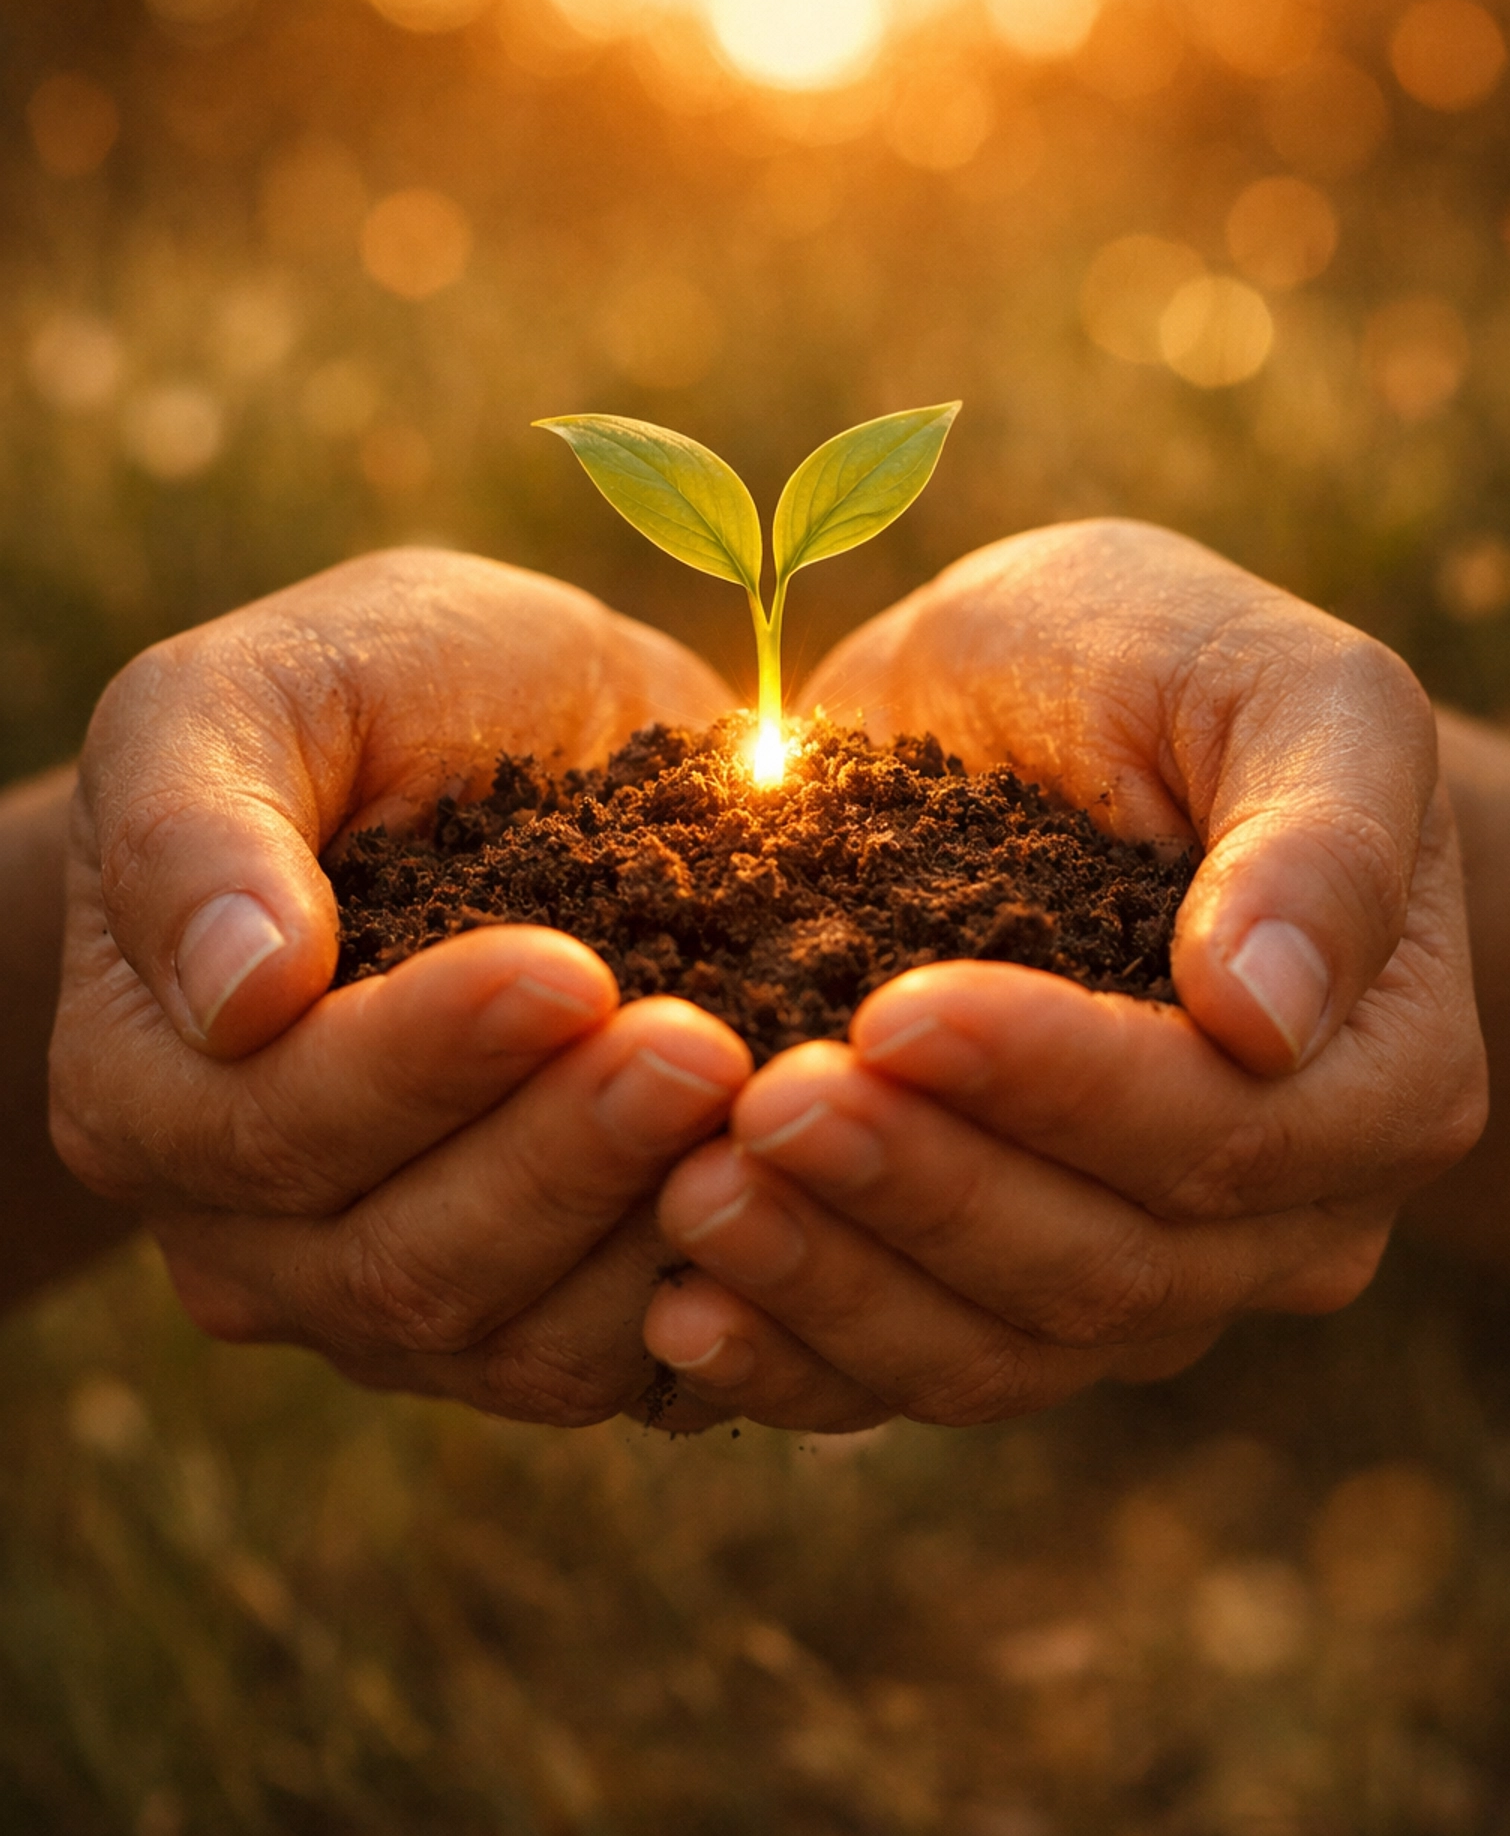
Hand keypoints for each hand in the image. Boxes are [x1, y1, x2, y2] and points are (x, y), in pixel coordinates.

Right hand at [50, 549, 750, 1429]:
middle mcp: (251, 1231)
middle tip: (701, 1048)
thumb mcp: (251, 696)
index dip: (420, 1063)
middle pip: (402, 1262)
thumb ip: (199, 825)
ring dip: (650, 1235)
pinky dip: (721, 1303)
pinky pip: (622, 1370)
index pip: (273, 1122)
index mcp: (147, 1084)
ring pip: (519, 1344)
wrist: (505, 740)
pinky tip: (804, 1202)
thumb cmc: (360, 699)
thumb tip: (238, 990)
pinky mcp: (538, 1320)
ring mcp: (394, 1297)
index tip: (566, 970)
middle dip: (562, 1157)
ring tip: (769, 1112)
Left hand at [640, 522, 1486, 1431]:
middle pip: (1107, 1267)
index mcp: (1379, 1075)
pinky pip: (906, 1374)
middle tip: (762, 1102)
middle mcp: (1281, 1216)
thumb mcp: (1280, 687)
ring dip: (837, 1284)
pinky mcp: (1000, 1296)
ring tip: (693, 1198)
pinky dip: (793, 1356)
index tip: (893, 1012)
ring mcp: (1144, 1277)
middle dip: (922, 1190)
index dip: (1060, 1089)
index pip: (1224, 1133)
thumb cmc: (1176, 667)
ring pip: (997, 1349)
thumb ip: (1318, 836)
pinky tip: (676, 1314)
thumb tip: (1266, 1016)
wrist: (1046, 713)